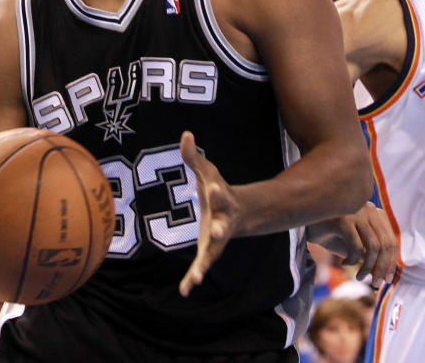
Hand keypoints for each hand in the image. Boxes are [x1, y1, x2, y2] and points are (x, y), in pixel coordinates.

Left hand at [178, 132, 242, 295]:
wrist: (239, 214)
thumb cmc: (219, 190)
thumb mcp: (208, 172)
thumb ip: (194, 157)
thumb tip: (185, 133)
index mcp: (223, 202)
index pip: (220, 195)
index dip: (217, 192)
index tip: (214, 187)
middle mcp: (224, 223)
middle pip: (222, 228)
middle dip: (220, 230)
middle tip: (217, 232)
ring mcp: (217, 241)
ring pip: (212, 254)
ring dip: (204, 265)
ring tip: (196, 278)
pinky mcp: (209, 252)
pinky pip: (201, 267)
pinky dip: (193, 279)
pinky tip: (185, 291)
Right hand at [307, 202, 396, 286]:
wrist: (304, 223)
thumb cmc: (332, 234)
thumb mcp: (355, 244)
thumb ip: (370, 254)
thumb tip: (386, 273)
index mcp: (375, 213)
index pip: (390, 240)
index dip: (391, 262)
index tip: (388, 279)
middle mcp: (368, 209)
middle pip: (385, 244)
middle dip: (382, 268)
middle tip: (377, 284)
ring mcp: (356, 212)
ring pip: (373, 247)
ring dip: (368, 267)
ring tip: (360, 277)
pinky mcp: (344, 219)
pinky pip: (356, 247)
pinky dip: (353, 261)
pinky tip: (344, 264)